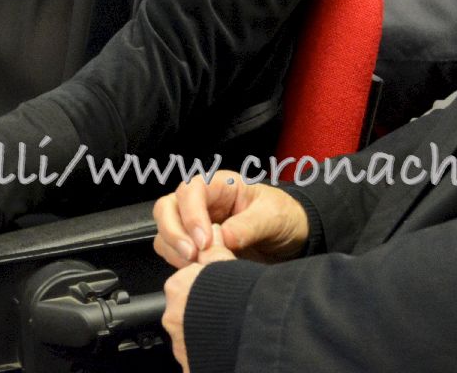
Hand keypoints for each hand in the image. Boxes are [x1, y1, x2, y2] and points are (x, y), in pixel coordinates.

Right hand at [153, 171, 307, 267]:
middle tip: (192, 256)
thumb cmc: (283, 217)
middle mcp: (201, 202)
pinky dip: (178, 263)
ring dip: (174, 251)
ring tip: (198, 266)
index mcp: (220, 185)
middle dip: (173, 233)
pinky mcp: (194, 247)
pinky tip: (198, 271)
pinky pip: (172, 253)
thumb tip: (224, 237)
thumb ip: (249, 225)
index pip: (190, 191)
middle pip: (167, 209)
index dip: (191, 215)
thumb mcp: (273, 217)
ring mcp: (194, 225)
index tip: (204, 240)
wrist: (292, 240)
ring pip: (164, 232)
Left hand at [162, 225, 236, 372]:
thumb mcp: (228, 266)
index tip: (223, 285)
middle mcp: (173, 315)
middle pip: (188, 305)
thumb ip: (216, 251)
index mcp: (178, 287)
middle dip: (204, 305)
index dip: (208, 281)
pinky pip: (195, 351)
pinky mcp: (186, 362)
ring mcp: (178, 341)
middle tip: (227, 305)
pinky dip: (207, 347)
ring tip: (228, 325)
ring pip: (191, 330)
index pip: (188, 280)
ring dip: (205, 327)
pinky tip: (223, 343)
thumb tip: (212, 232)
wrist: (246, 340)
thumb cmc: (236, 301)